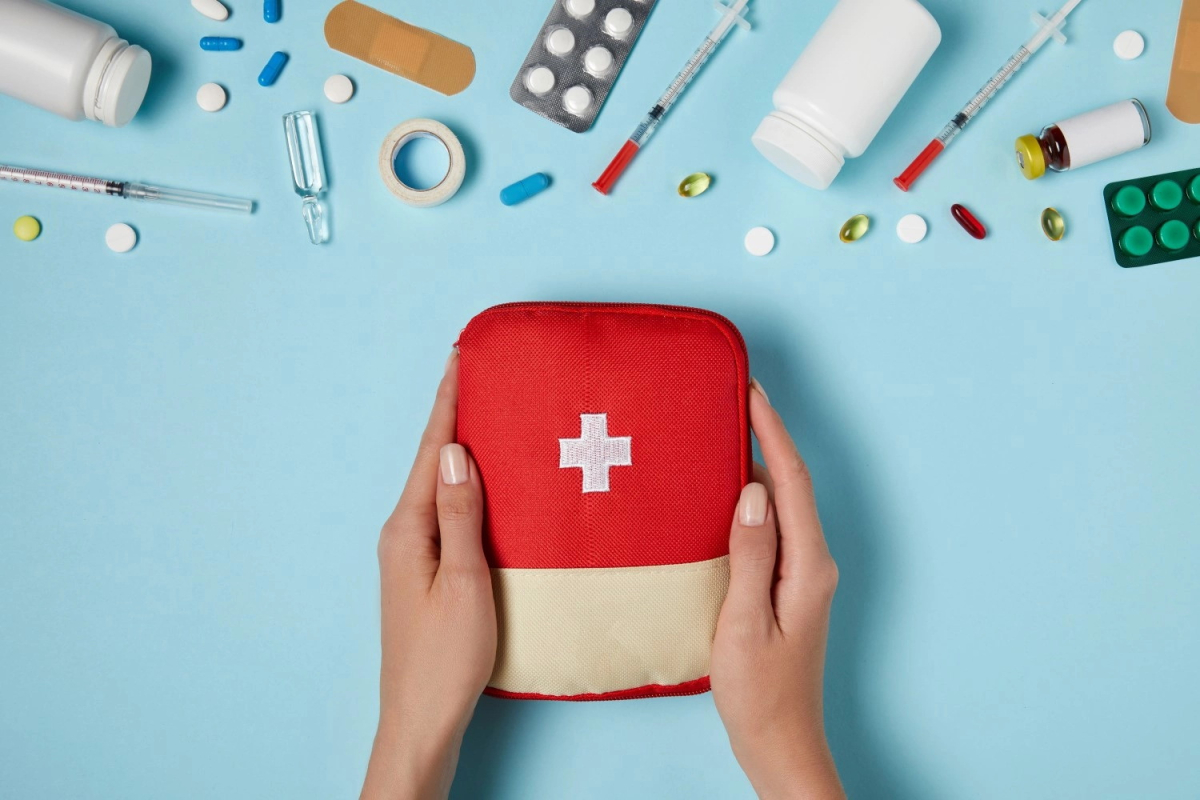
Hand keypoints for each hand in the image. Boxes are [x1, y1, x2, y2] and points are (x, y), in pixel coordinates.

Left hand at [362, 351, 496, 799]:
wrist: (421, 718)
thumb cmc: (446, 657)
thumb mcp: (465, 582)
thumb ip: (460, 515)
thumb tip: (458, 453)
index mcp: (408, 529)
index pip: (433, 452)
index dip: (448, 403)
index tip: (459, 359)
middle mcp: (402, 534)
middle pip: (431, 462)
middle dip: (454, 416)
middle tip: (477, 374)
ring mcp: (410, 554)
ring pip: (438, 487)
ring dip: (460, 450)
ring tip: (484, 414)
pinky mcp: (423, 572)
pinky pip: (444, 512)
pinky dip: (463, 487)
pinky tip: (482, 483)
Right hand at [711, 380, 843, 798]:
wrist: (780, 742)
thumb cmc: (759, 692)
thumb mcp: (745, 623)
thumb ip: (750, 555)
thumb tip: (752, 491)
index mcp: (807, 566)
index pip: (791, 482)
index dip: (772, 431)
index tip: (751, 391)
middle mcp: (813, 562)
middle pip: (791, 485)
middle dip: (767, 435)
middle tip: (733, 397)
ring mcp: (803, 574)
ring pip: (782, 503)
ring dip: (759, 464)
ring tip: (725, 430)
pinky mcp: (788, 585)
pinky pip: (772, 527)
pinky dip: (752, 498)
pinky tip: (727, 492)